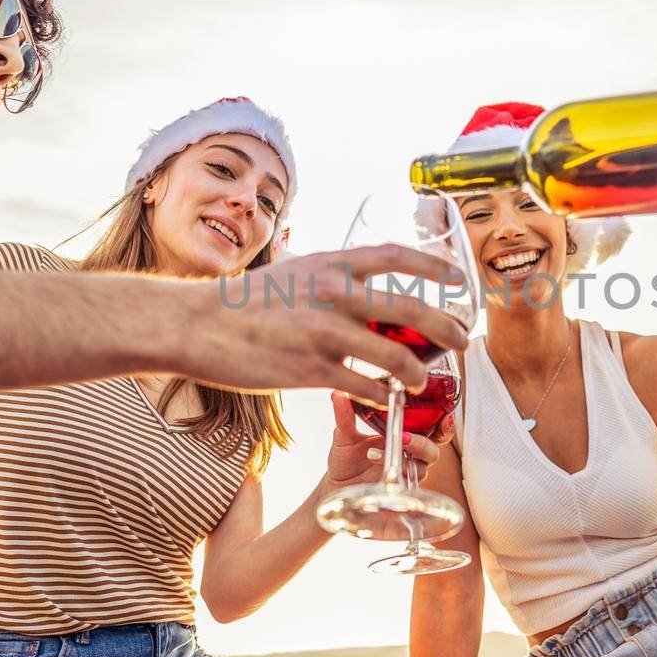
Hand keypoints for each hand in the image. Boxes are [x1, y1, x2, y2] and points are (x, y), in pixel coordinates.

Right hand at [171, 245, 469, 404]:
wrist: (197, 324)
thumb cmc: (245, 301)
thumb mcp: (295, 273)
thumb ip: (333, 280)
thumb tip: (367, 291)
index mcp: (332, 264)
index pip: (398, 256)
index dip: (435, 266)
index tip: (458, 278)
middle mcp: (335, 293)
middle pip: (412, 310)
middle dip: (445, 328)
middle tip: (459, 340)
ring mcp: (326, 333)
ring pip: (396, 358)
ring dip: (416, 373)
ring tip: (419, 380)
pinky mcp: (313, 371)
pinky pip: (367, 387)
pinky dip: (382, 396)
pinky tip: (384, 399)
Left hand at [320, 393, 444, 492]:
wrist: (336, 487)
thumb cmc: (346, 459)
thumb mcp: (344, 435)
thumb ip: (345, 415)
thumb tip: (338, 394)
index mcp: (405, 435)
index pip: (433, 428)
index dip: (445, 424)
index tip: (447, 417)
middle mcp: (409, 454)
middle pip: (433, 449)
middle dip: (424, 443)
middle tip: (405, 437)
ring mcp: (405, 473)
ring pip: (422, 467)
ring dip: (405, 459)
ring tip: (378, 453)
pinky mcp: (399, 491)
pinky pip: (407, 485)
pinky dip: (396, 474)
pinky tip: (379, 466)